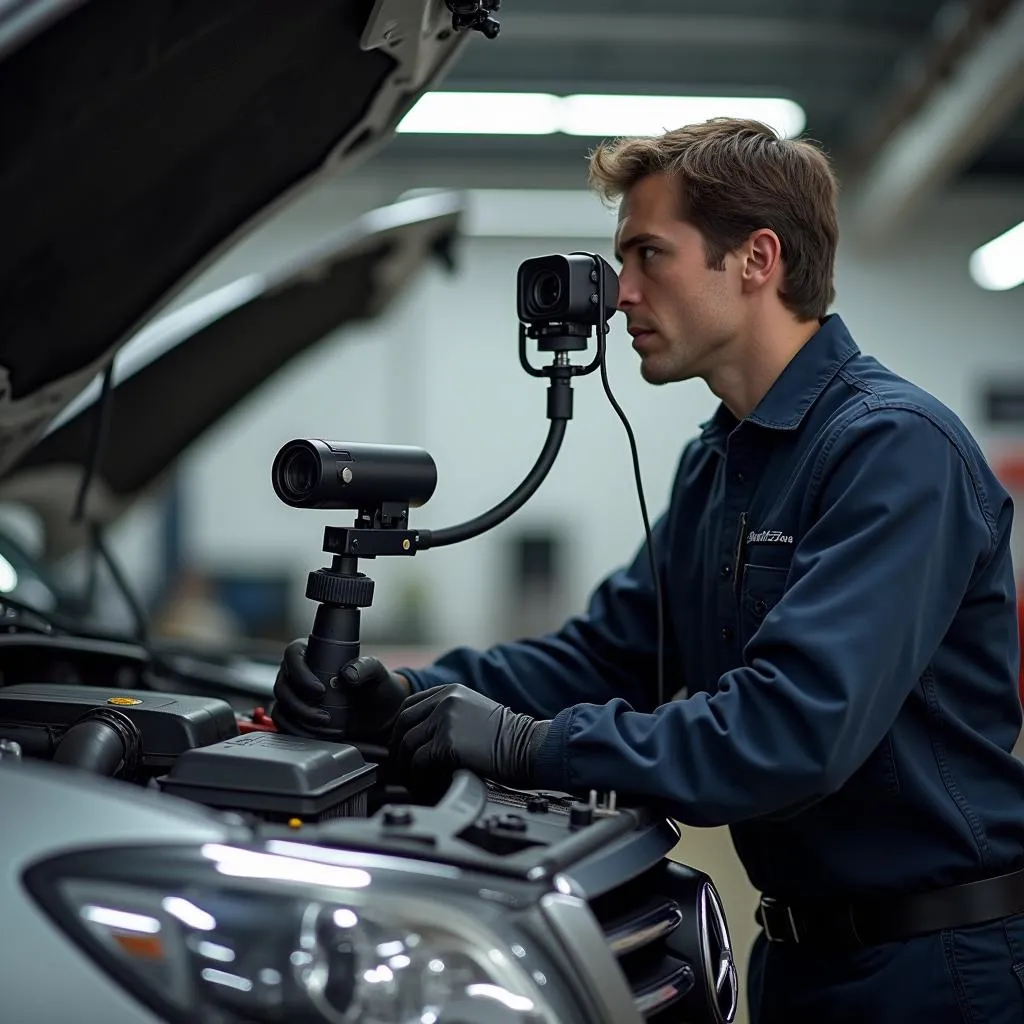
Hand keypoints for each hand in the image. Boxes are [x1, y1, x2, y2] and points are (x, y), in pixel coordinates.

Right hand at [271, 642, 408, 741]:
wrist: (381, 713)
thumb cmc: (376, 686)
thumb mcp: (376, 672)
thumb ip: (366, 666)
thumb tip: (347, 674)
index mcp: (314, 652)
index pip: (293, 654)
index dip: (300, 673)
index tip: (319, 690)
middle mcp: (299, 672)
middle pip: (282, 684)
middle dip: (299, 704)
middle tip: (323, 715)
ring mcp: (296, 693)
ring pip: (281, 704)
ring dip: (298, 719)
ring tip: (323, 726)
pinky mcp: (296, 714)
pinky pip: (283, 722)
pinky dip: (295, 730)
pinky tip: (314, 734)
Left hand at [390, 684, 549, 791]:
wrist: (529, 747)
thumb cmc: (508, 739)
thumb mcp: (474, 713)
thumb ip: (449, 716)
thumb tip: (421, 738)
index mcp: (451, 691)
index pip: (409, 706)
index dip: (400, 729)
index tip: (401, 748)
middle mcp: (445, 700)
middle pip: (402, 723)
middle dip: (398, 749)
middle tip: (402, 769)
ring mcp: (445, 720)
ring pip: (407, 744)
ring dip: (406, 768)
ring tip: (414, 782)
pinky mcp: (447, 743)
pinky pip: (418, 763)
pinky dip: (417, 779)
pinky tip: (425, 787)